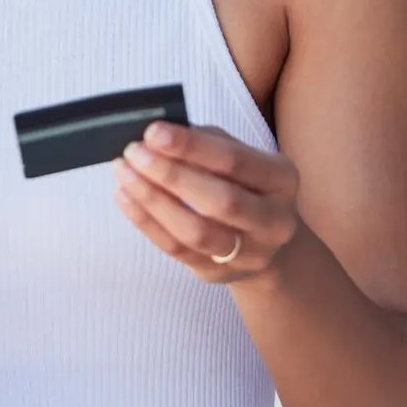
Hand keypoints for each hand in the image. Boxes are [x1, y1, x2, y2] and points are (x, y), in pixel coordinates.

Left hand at [112, 120, 300, 281]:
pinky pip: (177, 250)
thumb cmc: (243, 184)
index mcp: (282, 180)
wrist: (265, 241)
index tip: (153, 132)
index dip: (191, 146)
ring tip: (124, 174)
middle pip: (220, 201)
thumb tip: (159, 136)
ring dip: (153, 201)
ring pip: (196, 232)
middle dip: (171, 175)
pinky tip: (125, 198)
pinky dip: (146, 223)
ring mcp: (250, 254)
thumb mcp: (240, 155)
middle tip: (134, 153)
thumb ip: (207, 142)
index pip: (234, 161)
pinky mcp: (219, 274)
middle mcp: (274, 221)